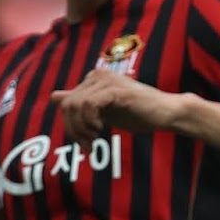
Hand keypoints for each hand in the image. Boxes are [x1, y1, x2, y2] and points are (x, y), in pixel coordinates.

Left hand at [51, 68, 189, 141]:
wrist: (165, 112)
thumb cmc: (138, 113)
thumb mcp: (103, 111)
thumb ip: (80, 104)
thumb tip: (54, 97)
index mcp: (93, 79)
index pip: (65, 103)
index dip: (71, 126)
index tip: (85, 142)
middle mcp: (97, 75)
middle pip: (68, 105)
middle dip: (75, 130)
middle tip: (89, 144)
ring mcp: (106, 80)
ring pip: (76, 105)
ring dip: (82, 128)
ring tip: (95, 138)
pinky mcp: (115, 90)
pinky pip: (89, 105)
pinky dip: (90, 122)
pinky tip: (100, 130)